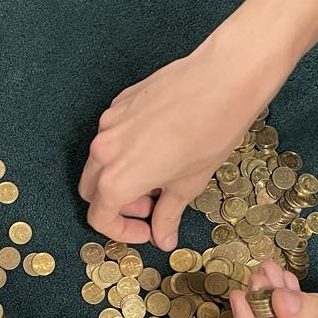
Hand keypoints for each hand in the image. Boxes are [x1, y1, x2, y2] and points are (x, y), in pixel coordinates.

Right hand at [79, 30, 287, 250]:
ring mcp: (109, 123)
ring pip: (100, 162)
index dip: (121, 232)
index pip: (100, 217)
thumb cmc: (211, 131)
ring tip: (157, 173)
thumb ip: (167, 215)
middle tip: (151, 205)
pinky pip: (112, 135)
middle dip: (117, 205)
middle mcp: (104, 150)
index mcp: (117, 178)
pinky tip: (158, 145)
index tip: (144, 231)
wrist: (224, 79)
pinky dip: (126, 150)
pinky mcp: (120, 102)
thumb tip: (162, 238)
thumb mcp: (188, 185)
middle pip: (92, 191)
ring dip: (120, 177)